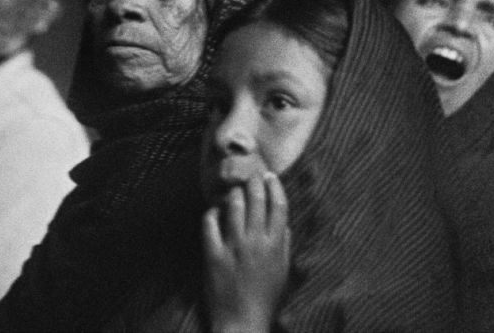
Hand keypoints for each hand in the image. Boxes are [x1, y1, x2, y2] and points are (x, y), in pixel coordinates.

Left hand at [202, 172, 290, 332]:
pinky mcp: (212, 254)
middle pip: (256, 200)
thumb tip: (283, 222)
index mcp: (275, 245)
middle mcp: (255, 242)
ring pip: (234, 206)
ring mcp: (233, 247)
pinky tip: (213, 211)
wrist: (242, 322)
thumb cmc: (265, 299)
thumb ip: (284, 245)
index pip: (278, 205)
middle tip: (251, 174)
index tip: (270, 176)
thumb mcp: (282, 271)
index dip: (274, 186)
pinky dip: (211, 213)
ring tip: (233, 190)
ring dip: (234, 193)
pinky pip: (209, 223)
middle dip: (254, 182)